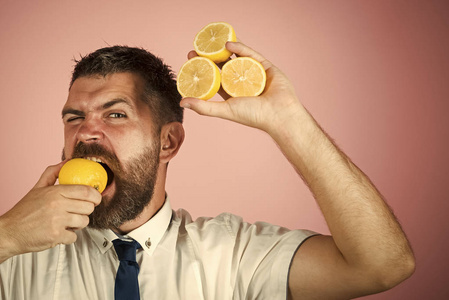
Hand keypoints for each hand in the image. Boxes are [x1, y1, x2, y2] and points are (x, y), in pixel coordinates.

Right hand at [0, 162, 100, 261]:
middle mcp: (57, 205)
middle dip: (87, 210)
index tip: (97, 198)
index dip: (96, 195)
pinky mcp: (56, 236)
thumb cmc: (24, 211)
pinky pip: (74, 236)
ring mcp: (57, 221)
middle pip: (88, 207)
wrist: (9, 232)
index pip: (86, 191)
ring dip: (79, 223)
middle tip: (80, 211)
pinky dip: (69, 236)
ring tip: (68, 222)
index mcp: (55, 192)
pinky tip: (60, 232)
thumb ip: (53, 173)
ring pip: (84, 222)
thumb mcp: (37, 188)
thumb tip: (67, 162)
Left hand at [180, 41, 303, 133]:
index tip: (191, 61)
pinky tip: (228, 45)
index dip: (203, 70)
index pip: (214, 79)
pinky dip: (240, 49)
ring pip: (237, 58)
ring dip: (223, 51)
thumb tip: (181, 102)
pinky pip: (251, 55)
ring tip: (210, 43)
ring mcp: (254, 73)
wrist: (279, 114)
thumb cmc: (253, 115)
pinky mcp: (266, 66)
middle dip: (209, 58)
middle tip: (196, 50)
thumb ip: (204, 107)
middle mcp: (242, 83)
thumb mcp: (225, 109)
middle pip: (223, 66)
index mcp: (233, 94)